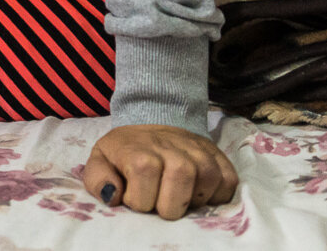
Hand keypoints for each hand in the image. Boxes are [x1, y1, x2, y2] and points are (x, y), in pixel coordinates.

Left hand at [81, 124, 238, 219]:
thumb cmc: (126, 150)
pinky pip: (228, 181)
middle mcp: (172, 146)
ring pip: (208, 180)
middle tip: (160, 202)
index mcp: (140, 148)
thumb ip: (98, 179)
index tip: (135, 196)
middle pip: (181, 179)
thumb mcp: (101, 160)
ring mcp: (198, 149)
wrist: (154, 120)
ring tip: (179, 198)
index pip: (145, 173)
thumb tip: (114, 195)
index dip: (139, 198)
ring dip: (193, 200)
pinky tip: (198, 194)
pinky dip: (216, 195)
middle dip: (168, 205)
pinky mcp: (218, 155)